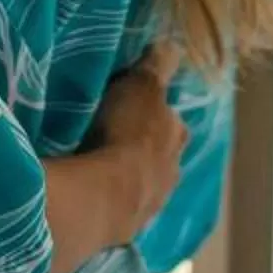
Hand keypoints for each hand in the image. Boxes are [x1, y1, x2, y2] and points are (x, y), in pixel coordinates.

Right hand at [91, 45, 190, 243]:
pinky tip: (94, 192)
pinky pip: (123, 206)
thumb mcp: (141, 85)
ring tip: (100, 166)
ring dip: (128, 175)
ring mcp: (152, 202)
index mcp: (177, 136)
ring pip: (144, 183)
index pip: (173, 120)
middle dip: (143, 148)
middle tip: (115, 136)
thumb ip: (157, 66)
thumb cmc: (127, 133)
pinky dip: (112, 197)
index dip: (156, 112)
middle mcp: (172, 171)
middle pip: (160, 155)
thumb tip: (174, 45)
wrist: (106, 195)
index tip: (136, 107)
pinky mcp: (129, 226)